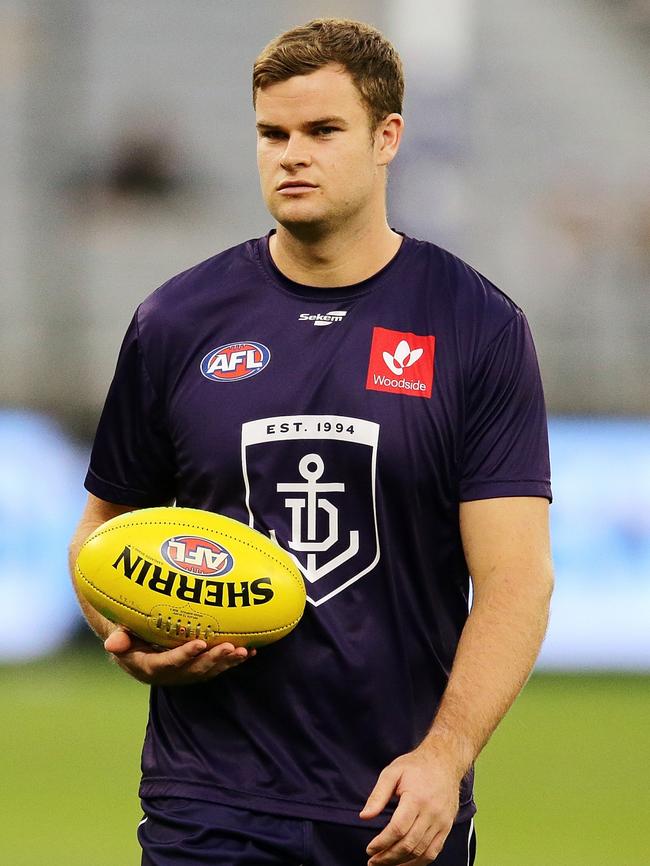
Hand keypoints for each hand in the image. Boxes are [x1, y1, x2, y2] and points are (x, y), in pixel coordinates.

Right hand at [104, 627, 256, 684]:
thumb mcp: (119, 636)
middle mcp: (171, 674)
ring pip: (210, 670)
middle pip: (195, 670)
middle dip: (214, 660)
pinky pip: (218, 666)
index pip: (169, 663)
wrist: (134, 648)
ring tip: (245, 651)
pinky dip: (234, 660)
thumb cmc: (127, 635)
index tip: (200, 644)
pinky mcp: (198, 668)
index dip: (185, 655)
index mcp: (151, 667)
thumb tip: (112, 643)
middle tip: (231, 647)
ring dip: (228, 662)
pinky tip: (252, 651)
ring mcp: (187, 673)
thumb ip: (118, 639)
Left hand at [359, 741, 461, 864]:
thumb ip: (378, 795)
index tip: (369, 849)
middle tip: (372, 861)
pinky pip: (433, 852)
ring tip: (384, 863)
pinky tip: (404, 863)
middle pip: (409, 844)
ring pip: (421, 852)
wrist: (444, 762)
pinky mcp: (446, 828)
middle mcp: (432, 813)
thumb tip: (364, 816)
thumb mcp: (393, 772)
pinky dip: (418, 862)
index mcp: (416, 798)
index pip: (398, 829)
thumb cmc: (415, 766)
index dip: (382, 843)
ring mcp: (441, 822)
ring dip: (401, 862)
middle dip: (388, 857)